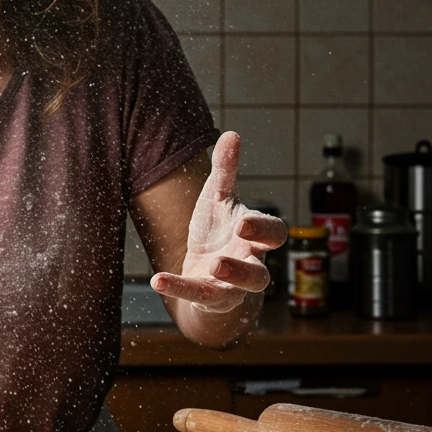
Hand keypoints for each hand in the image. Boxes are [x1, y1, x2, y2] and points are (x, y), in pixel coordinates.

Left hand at [150, 132, 286, 312]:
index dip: (263, 229)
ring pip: (238, 290)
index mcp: (254, 236)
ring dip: (228, 278)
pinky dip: (178, 288)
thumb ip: (225, 170)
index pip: (274, 234)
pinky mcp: (210, 297)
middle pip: (259, 273)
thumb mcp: (217, 198)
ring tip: (212, 266)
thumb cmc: (218, 230)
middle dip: (246, 265)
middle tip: (229, 253)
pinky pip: (198, 295)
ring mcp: (231, 285)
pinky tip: (156, 279)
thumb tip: (232, 133)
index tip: (243, 222)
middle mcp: (249, 263)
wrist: (207, 270)